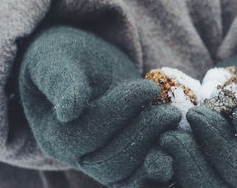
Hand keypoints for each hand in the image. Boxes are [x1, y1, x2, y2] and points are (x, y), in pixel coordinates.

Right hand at [18, 26, 180, 185]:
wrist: (85, 67)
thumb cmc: (70, 59)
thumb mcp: (60, 61)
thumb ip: (63, 82)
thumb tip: (68, 111)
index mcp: (56, 135)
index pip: (88, 133)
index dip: (123, 110)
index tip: (150, 87)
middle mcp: (78, 157)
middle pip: (110, 163)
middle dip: (144, 134)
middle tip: (170, 110)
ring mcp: (103, 162)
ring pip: (129, 177)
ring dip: (157, 151)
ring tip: (175, 122)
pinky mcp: (127, 161)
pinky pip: (143, 177)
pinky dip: (164, 165)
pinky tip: (180, 143)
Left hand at [161, 48, 236, 187]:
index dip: (216, 144)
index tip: (196, 114)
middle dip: (188, 162)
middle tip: (169, 135)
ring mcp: (217, 175)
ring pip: (190, 187)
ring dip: (170, 167)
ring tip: (162, 139)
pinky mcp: (194, 166)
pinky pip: (173, 177)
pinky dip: (160, 165)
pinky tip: (153, 148)